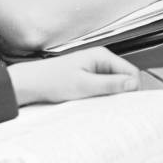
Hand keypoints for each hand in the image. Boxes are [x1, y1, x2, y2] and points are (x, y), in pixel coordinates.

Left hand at [7, 47, 139, 104]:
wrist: (30, 84)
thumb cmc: (51, 80)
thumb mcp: (84, 85)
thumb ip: (110, 84)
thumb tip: (133, 84)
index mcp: (101, 56)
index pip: (131, 71)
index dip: (132, 88)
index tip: (129, 102)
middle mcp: (100, 60)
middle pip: (124, 77)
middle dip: (123, 92)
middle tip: (115, 106)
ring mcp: (95, 68)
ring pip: (115, 84)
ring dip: (112, 95)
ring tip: (101, 103)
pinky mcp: (89, 77)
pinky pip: (105, 87)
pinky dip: (103, 96)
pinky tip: (94, 102)